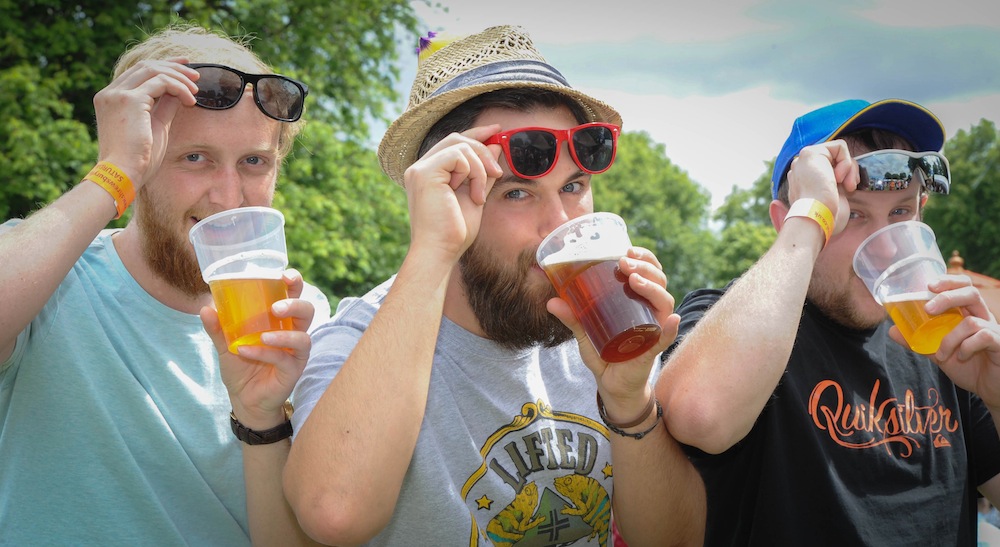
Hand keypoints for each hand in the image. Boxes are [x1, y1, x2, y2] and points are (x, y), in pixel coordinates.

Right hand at [92, 58, 199, 189]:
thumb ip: (164, 107)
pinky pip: (161, 82)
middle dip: (174, 67)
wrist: (123, 173)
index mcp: (111, 99)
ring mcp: (117, 94)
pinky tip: (190, 100)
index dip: (164, 66)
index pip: (139, 73)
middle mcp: (110, 93)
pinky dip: (179, 87)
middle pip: (146, 66)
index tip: (185, 67)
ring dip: (179, 77)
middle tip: (196, 74)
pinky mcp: (130, 99)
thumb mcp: (155, 127)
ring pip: (154, 70)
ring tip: (196, 90)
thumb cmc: (139, 159)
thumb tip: (178, 93)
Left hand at [201, 269, 314, 427]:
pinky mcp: (293, 370)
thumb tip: (205, 308)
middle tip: (276, 307)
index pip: (293, 295)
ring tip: (264, 336)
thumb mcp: (225, 345)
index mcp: (280, 320)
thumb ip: (218, 328)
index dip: (294, 282)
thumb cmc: (241, 367)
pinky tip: (246, 351)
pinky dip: (265, 353)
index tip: (285, 275)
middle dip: (295, 304)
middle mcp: (292, 332)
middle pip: (307, 311)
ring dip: (285, 334)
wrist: (243, 400)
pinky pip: (285, 359)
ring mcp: (295, 352)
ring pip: (304, 337)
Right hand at [401, 125, 503, 261]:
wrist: (441, 251)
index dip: (476, 133)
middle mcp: (420, 167)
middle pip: (457, 138)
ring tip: (479, 195)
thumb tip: (496, 146)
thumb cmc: (455, 232)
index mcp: (430, 172)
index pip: (453, 142)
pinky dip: (472, 173)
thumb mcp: (475, 196)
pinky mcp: (424, 173)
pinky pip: (457, 156)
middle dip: (483, 150)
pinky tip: (471, 195)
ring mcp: (419, 169)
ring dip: (480, 168)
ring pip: (460, 146)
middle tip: (497, 173)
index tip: (497, 130)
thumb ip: (483, 172)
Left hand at [545, 247, 680, 420]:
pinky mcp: (652, 349)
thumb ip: (572, 317)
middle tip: (625, 263)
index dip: (644, 257)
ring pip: (664, 302)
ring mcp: (654, 329)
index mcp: (637, 301)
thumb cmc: (604, 354)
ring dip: (652, 288)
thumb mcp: (585, 332)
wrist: (611, 385)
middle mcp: (650, 311)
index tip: (627, 249)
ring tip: (635, 280)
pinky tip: (671, 319)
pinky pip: (665, 338)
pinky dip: (670, 329)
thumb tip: (552, 301)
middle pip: (658, 282)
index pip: (648, 272)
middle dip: (645, 267)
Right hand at [786, 140, 858, 234]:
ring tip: (847, 185)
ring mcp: (802, 160)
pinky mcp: (809, 153)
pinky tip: (839, 177)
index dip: (844, 176)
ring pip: (838, 152)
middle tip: (850, 187)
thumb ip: (835, 182)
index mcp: (804, 180)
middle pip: (835, 159)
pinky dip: (846, 162)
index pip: (830, 167)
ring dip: (849, 168)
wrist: (816, 218)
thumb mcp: (833, 195)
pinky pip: (839, 147)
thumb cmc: (825, 216)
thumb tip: (846, 178)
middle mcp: (800, 169)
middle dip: (848, 171)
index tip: (848, 190)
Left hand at [889, 274, 999, 406]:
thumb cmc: (968, 367)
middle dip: (948, 297)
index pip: (963, 286)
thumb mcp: (938, 352)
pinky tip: (961, 357)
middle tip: (928, 309)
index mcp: (969, 313)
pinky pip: (984, 336)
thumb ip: (919, 341)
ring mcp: (994, 329)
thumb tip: (892, 330)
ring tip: (941, 354)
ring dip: (950, 338)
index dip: (949, 280)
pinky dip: (966, 346)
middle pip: (971, 292)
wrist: (989, 389)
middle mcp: (983, 317)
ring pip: (971, 321)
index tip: (928, 285)